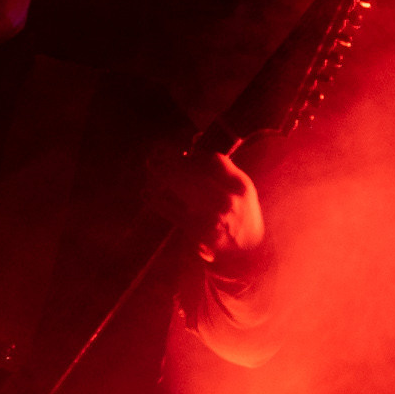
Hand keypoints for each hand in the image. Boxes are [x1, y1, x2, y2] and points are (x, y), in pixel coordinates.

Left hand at [145, 142, 265, 265]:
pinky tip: (146, 194)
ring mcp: (213, 217)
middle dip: (174, 161)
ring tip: (151, 165)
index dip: (194, 155)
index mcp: (241, 186)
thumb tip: (195, 139)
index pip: (214, 161)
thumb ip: (222, 168)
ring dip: (164, 175)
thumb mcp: (242, 191)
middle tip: (156, 153)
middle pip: (196, 171)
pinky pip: (173, 213)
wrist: (248, 254)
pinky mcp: (198, 232)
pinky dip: (158, 202)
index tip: (182, 153)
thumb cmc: (242, 216)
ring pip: (183, 188)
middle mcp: (228, 200)